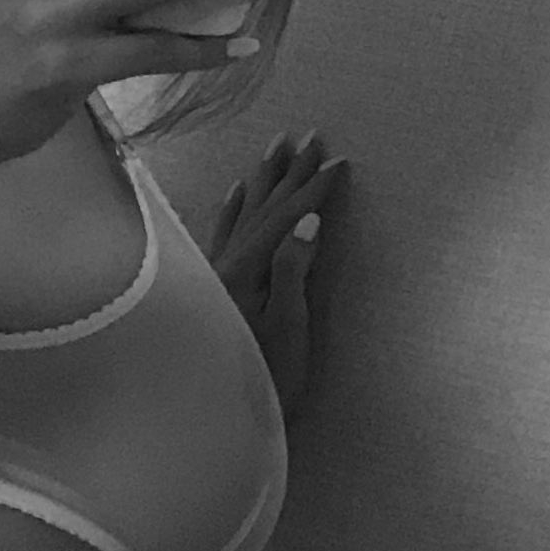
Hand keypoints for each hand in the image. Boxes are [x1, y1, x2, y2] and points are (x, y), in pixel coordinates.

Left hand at [210, 129, 347, 420]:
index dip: (314, 189)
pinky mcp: (210, 284)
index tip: (339, 161)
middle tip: (311, 136)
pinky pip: (221, 230)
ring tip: (277, 147)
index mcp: (247, 269)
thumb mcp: (289, 329)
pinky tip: (237, 190)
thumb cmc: (265, 378)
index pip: (287, 217)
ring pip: (242, 212)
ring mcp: (214, 271)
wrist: (215, 414)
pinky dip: (233, 207)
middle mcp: (225, 262)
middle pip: (263, 206)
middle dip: (290, 171)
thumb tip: (309, 220)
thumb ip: (294, 271)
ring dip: (263, 179)